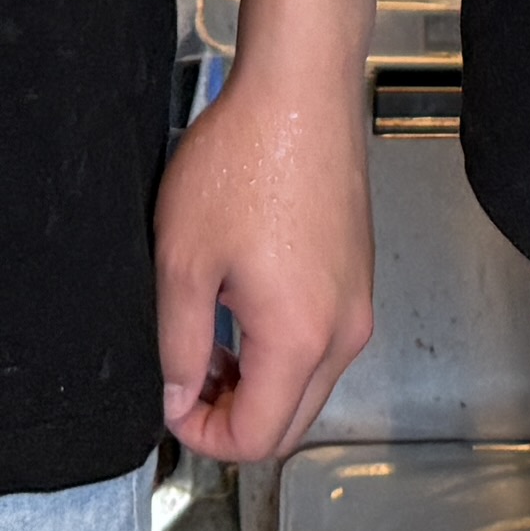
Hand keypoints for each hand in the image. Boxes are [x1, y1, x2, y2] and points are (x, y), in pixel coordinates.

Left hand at [153, 58, 372, 467]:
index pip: (257, 439)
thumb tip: (176, 397)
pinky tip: (242, 308)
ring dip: (258, 387)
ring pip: (309, 387)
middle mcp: (343, 334)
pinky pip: (324, 346)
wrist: (300, 91)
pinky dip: (283, 352)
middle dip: (233, 421)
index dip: (204, 437)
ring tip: (207, 342)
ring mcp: (359, 304)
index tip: (169, 405)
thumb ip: (176, 344)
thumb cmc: (243, 160)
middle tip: (184, 383)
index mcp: (299, 339)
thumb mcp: (183, 259)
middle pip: (291, 425)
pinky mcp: (360, 277)